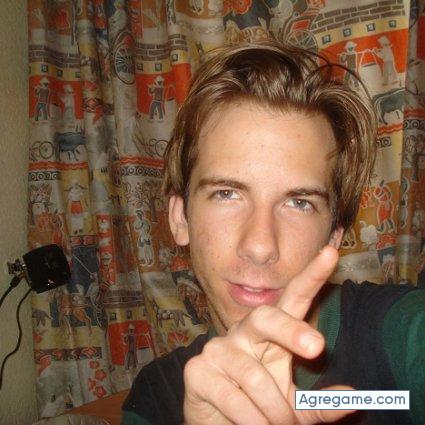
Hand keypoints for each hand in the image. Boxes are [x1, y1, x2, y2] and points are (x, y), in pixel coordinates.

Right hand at [183, 246, 353, 424]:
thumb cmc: (259, 409)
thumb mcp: (293, 408)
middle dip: (291, 329)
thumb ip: (318, 405)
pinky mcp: (197, 369)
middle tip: (317, 347)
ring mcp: (218, 348)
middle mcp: (243, 332)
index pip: (292, 298)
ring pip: (254, 375)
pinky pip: (232, 397)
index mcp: (270, 333)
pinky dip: (251, 421)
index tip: (331, 254)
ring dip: (274, 410)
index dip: (311, 276)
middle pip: (266, 315)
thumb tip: (351, 399)